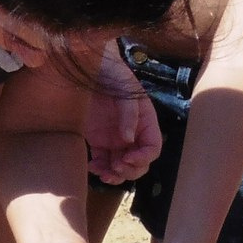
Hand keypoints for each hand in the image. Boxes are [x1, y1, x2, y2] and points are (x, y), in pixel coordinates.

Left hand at [81, 63, 160, 185]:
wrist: (89, 67)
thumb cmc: (113, 74)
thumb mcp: (125, 90)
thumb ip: (129, 114)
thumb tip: (128, 140)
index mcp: (146, 123)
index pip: (153, 148)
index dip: (144, 158)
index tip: (128, 158)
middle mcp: (133, 134)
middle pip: (139, 163)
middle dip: (130, 170)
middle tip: (116, 168)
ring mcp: (116, 139)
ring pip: (121, 166)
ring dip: (114, 175)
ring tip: (103, 173)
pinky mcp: (98, 140)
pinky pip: (102, 161)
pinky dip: (99, 169)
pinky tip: (92, 167)